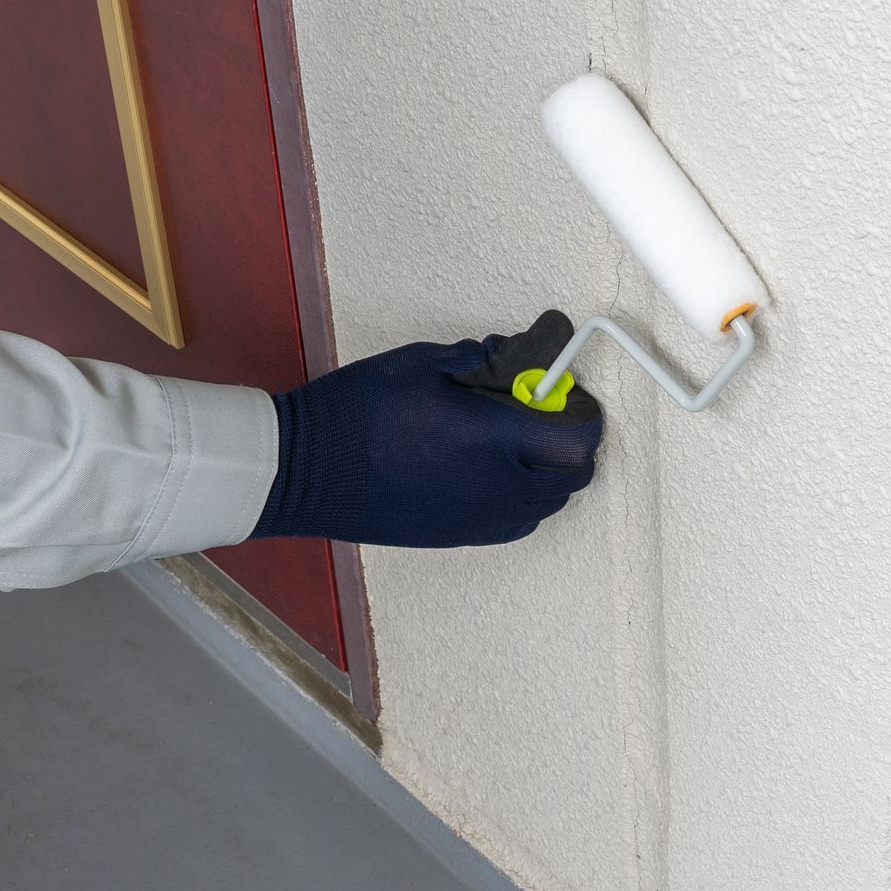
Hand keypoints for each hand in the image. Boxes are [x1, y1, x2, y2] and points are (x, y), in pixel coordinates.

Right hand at [250, 311, 602, 546]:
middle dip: (573, 440)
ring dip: (551, 470)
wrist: (307, 472)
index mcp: (492, 438)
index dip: (583, 412)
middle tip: (546, 412)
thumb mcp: (421, 364)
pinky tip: (496, 471)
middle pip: (576, 475)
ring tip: (518, 440)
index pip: (578, 437)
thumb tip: (515, 354)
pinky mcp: (463, 536)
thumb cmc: (356, 415)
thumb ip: (482, 359)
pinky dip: (526, 497)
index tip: (566, 391)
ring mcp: (482, 518)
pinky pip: (521, 521)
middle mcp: (497, 486)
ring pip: (552, 502)